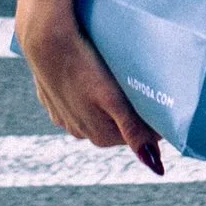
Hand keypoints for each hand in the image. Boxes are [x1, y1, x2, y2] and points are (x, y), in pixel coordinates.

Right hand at [17, 5, 165, 169]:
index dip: (153, 118)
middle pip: (119, 124)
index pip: (139, 135)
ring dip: (110, 101)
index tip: (162, 99)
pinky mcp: (53, 100)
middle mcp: (81, 132)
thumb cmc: (82, 67)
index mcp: (100, 136)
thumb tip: (155, 165)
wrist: (44, 40)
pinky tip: (91, 74)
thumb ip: (134, 131)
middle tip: (141, 84)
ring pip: (99, 112)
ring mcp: (64, 117)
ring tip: (117, 76)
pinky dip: (89, 91)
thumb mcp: (113, 99)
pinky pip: (80, 99)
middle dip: (131, 110)